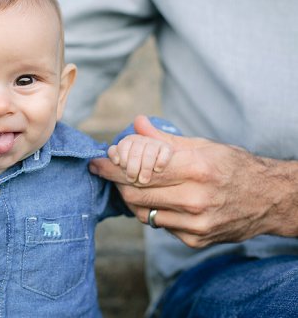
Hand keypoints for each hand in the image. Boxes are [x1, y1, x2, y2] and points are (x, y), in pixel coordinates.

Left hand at [91, 115, 297, 247]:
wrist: (270, 199)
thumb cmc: (234, 167)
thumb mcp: (203, 146)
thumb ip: (165, 140)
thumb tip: (136, 124)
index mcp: (196, 169)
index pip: (140, 170)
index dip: (112, 166)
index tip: (96, 162)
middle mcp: (195, 199)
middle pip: (135, 194)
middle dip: (116, 182)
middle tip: (108, 172)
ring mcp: (196, 223)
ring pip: (143, 213)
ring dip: (131, 198)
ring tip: (132, 185)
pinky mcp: (196, 239)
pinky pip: (160, 226)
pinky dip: (153, 212)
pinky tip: (160, 200)